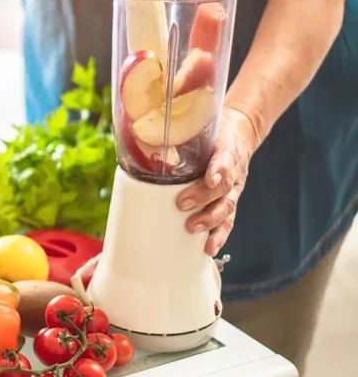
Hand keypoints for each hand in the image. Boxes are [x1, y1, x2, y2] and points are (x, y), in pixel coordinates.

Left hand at [176, 108, 261, 255]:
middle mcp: (232, 172)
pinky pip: (228, 221)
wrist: (240, 133)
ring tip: (193, 229)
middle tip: (182, 204)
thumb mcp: (200, 128)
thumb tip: (136, 141)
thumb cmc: (212, 133)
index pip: (225, 159)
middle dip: (203, 197)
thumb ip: (177, 136)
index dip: (219, 169)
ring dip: (210, 220)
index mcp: (225, 151)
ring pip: (226, 207)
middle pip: (222, 188)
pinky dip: (219, 235)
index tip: (210, 178)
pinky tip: (209, 249)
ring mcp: (233, 189)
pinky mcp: (231, 201)